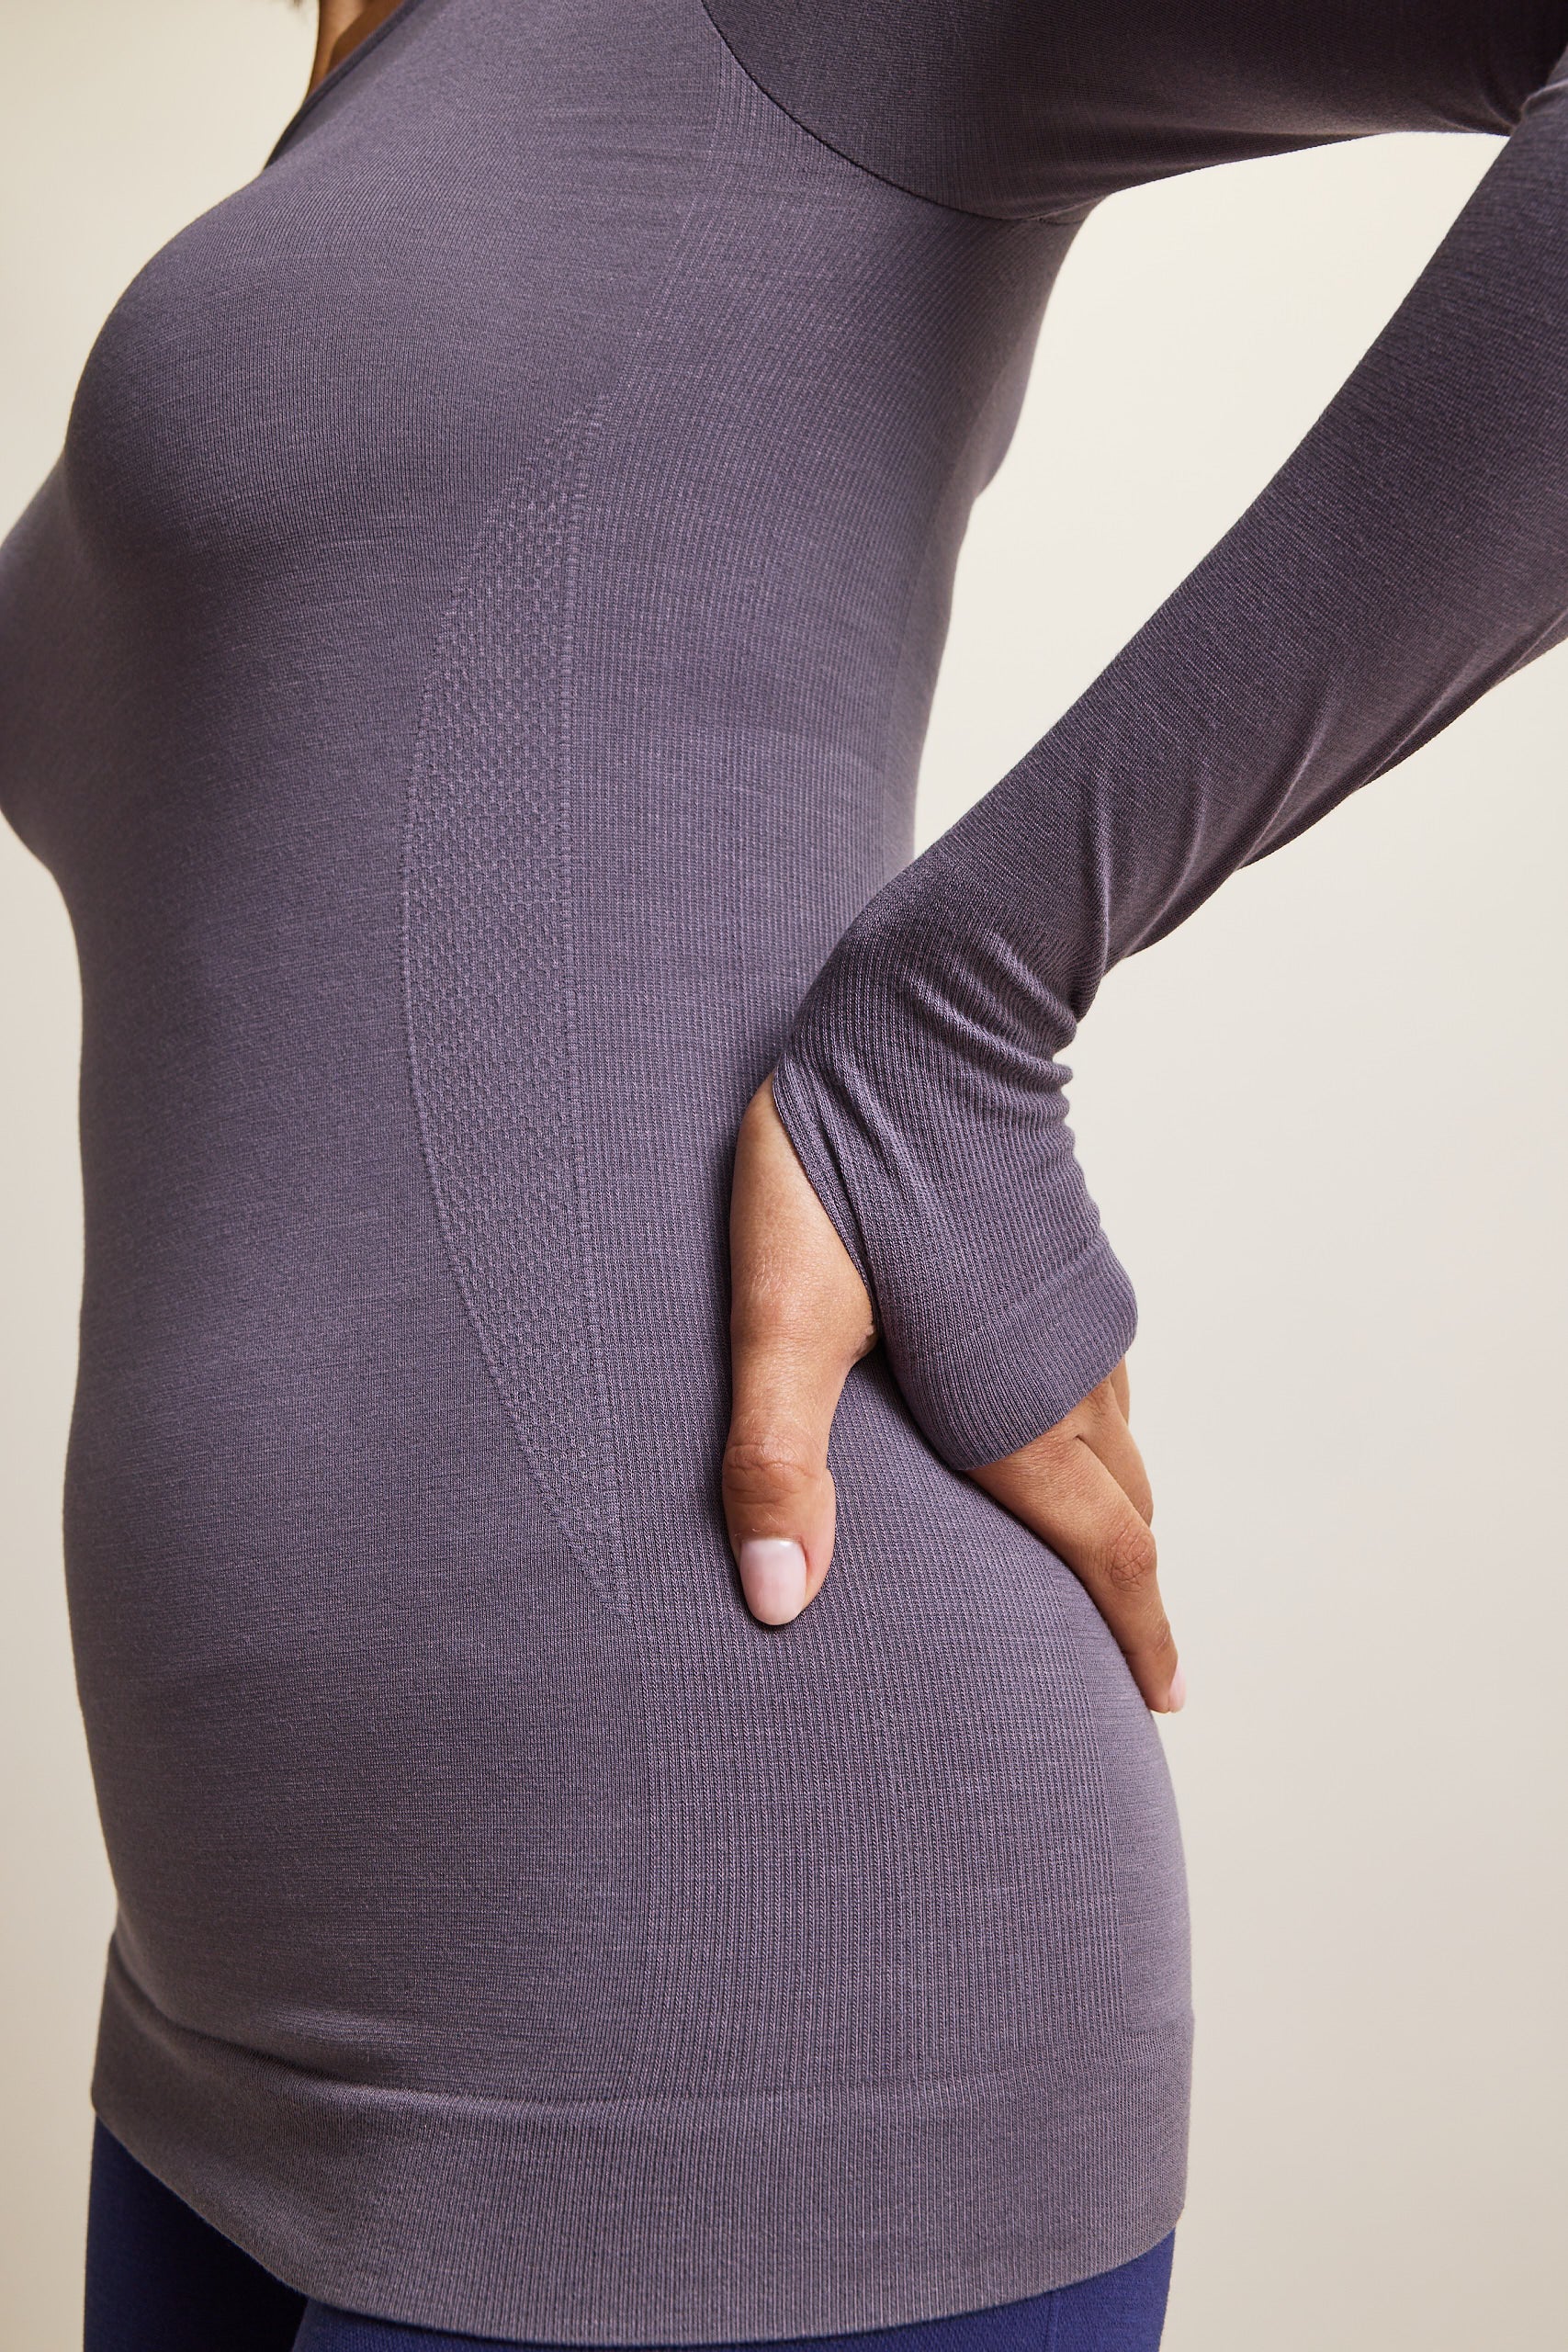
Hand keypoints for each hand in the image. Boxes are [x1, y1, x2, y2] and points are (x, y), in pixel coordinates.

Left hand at [723, 1075, 1184, 1713]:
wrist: (936, 1011)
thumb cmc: (848, 1160)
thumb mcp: (783, 1313)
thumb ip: (774, 1456)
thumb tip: (779, 1605)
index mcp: (1013, 1411)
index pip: (1107, 1553)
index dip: (1137, 1639)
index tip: (1165, 1705)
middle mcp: (1070, 1375)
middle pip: (1128, 1512)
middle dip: (1131, 1595)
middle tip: (1132, 1661)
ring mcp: (1081, 1313)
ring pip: (1122, 1445)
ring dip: (1117, 1517)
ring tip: (1094, 1565)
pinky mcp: (1068, 1262)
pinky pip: (1105, 1386)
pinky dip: (1100, 1445)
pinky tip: (1054, 1431)